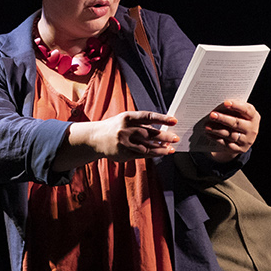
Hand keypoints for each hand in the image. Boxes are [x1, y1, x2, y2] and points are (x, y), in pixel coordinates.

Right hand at [57, 111, 178, 171]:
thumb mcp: (125, 121)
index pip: (147, 116)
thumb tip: (162, 131)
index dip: (162, 118)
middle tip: (176, 138)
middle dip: (164, 136)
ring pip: (147, 146)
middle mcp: (125, 129)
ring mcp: (124, 142)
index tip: (174, 120)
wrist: (95, 138)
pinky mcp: (124, 153)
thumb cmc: (114, 127)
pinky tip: (161, 153)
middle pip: (149, 133)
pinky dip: (153, 154)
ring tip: (171, 149)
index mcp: (126, 117)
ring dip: (161, 148)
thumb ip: (141, 124)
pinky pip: (142, 154)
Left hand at [203, 99, 259, 162]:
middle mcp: (252, 129)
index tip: (225, 103)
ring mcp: (247, 140)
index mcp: (254, 117)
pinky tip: (209, 134)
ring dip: (217, 130)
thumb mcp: (238, 113)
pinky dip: (216, 139)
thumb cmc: (236, 120)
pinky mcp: (240, 149)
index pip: (247, 110)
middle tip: (212, 115)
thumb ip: (231, 109)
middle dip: (223, 118)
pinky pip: (227, 144)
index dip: (237, 106)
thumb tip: (216, 105)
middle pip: (237, 123)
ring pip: (231, 135)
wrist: (239, 139)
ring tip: (207, 126)